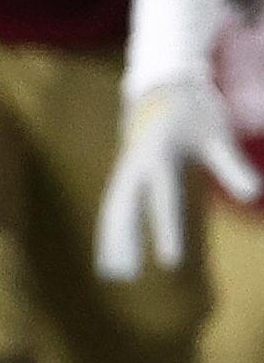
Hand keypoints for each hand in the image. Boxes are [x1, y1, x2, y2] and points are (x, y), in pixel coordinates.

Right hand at [97, 73, 263, 279]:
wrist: (162, 85)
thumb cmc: (194, 111)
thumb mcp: (217, 135)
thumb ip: (232, 165)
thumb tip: (254, 195)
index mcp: (158, 156)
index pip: (162, 201)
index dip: (165, 232)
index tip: (170, 264)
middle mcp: (135, 165)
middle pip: (124, 209)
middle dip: (123, 243)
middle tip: (123, 277)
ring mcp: (126, 169)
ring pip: (113, 209)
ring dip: (112, 240)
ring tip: (112, 273)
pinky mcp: (126, 173)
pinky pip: (114, 204)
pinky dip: (112, 228)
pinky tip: (113, 252)